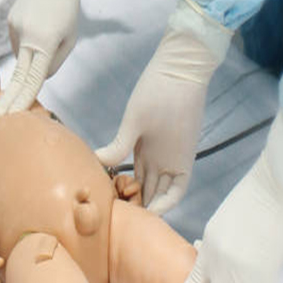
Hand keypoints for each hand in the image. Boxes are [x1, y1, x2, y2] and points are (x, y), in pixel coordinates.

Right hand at [0, 0, 84, 116]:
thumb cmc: (68, 7)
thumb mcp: (70, 39)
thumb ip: (55, 62)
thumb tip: (40, 77)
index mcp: (45, 45)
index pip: (33, 80)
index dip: (23, 100)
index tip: (13, 116)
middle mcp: (26, 39)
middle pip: (17, 77)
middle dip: (7, 100)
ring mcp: (15, 29)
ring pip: (23, 55)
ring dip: (32, 53)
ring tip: (47, 30)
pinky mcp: (10, 22)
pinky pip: (19, 41)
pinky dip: (28, 40)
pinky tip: (38, 24)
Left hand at [96, 0, 232, 214]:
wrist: (183, 64)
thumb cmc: (161, 90)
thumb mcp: (135, 119)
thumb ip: (119, 145)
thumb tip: (99, 162)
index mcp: (173, 161)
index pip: (166, 200)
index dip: (153, 212)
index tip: (132, 218)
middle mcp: (174, 160)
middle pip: (159, 193)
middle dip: (143, 205)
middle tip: (117, 212)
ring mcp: (171, 149)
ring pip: (157, 181)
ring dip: (142, 191)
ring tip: (118, 198)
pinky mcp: (166, 138)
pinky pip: (156, 165)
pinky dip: (144, 175)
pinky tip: (125, 176)